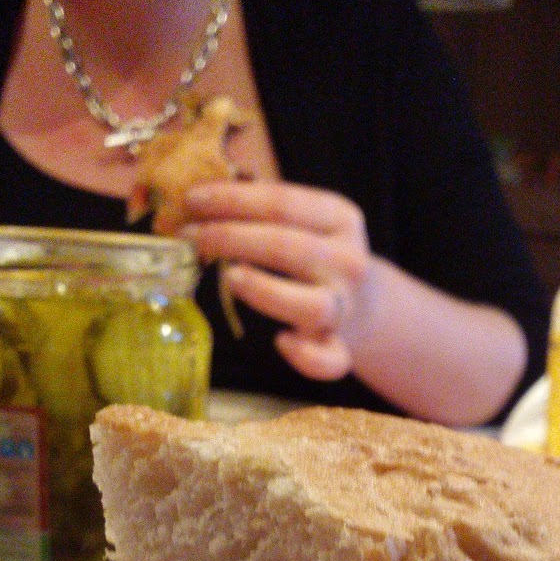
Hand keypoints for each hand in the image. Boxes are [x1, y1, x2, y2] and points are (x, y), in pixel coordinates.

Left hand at [181, 181, 372, 381]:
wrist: (369, 306)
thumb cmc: (318, 256)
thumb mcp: (307, 221)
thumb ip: (265, 209)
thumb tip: (198, 199)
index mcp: (341, 219)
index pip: (282, 202)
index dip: (232, 200)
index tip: (191, 200)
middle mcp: (349, 262)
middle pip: (287, 247)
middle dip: (231, 238)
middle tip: (190, 237)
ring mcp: (346, 308)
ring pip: (310, 304)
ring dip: (264, 291)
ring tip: (227, 278)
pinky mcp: (342, 348)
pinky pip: (329, 360)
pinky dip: (306, 357)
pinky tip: (281, 342)